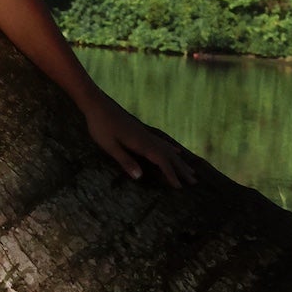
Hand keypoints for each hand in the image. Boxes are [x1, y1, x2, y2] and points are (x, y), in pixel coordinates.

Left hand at [82, 92, 196, 188]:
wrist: (97, 104)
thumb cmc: (100, 126)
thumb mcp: (109, 146)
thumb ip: (124, 160)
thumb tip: (140, 177)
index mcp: (141, 143)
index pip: (161, 161)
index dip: (171, 175)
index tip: (180, 187)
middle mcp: (147, 138)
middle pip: (169, 156)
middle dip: (181, 169)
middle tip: (195, 181)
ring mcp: (146, 134)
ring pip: (168, 149)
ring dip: (179, 161)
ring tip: (191, 170)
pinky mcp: (142, 131)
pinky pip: (162, 143)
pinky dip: (171, 149)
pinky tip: (176, 151)